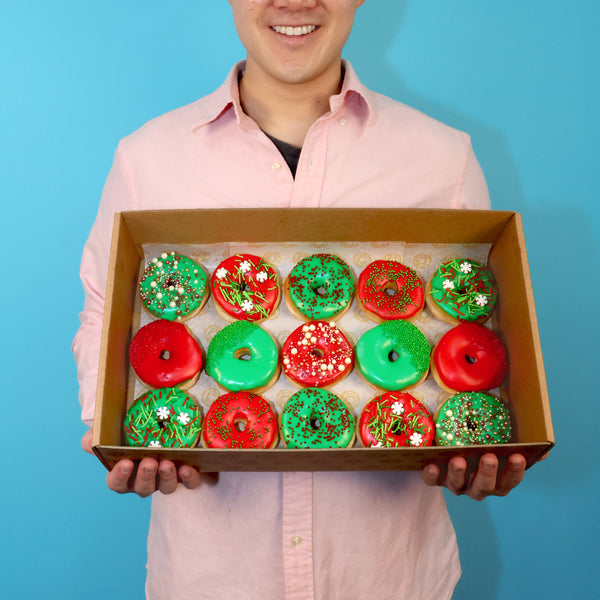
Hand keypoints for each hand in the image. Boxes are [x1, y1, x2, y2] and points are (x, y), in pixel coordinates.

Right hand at [81, 429, 216, 496]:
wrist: (163, 423)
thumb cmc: (130, 432)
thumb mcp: (111, 431)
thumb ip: (96, 436)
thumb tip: (90, 441)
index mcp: (124, 474)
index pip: (117, 483)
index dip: (120, 476)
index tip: (125, 463)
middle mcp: (144, 480)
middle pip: (142, 488)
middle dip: (145, 476)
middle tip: (149, 462)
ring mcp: (165, 479)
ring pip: (165, 488)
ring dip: (166, 477)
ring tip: (167, 463)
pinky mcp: (185, 475)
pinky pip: (189, 483)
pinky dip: (189, 478)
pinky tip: (187, 467)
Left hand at [421, 453, 525, 500]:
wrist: (449, 447)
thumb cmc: (481, 445)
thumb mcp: (501, 443)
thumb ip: (520, 445)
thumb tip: (545, 449)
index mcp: (497, 480)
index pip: (511, 480)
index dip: (515, 471)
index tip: (518, 456)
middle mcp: (478, 486)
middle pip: (485, 486)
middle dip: (487, 473)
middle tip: (489, 457)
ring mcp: (457, 484)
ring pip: (458, 485)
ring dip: (459, 474)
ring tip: (458, 460)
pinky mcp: (436, 479)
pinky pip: (432, 481)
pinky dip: (431, 476)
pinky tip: (431, 466)